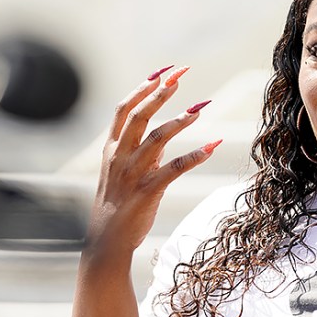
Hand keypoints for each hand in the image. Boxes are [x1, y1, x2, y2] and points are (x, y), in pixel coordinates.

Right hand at [84, 65, 219, 257]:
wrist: (104, 243)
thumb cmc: (116, 207)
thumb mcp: (124, 174)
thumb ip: (142, 153)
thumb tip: (164, 136)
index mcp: (111, 150)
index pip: (123, 110)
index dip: (142, 88)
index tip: (162, 73)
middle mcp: (119, 157)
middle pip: (138, 116)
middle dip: (160, 93)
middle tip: (181, 75)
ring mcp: (131, 174)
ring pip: (156, 138)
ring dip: (179, 121)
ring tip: (200, 108)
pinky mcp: (146, 192)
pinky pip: (173, 169)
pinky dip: (194, 156)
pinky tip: (212, 147)